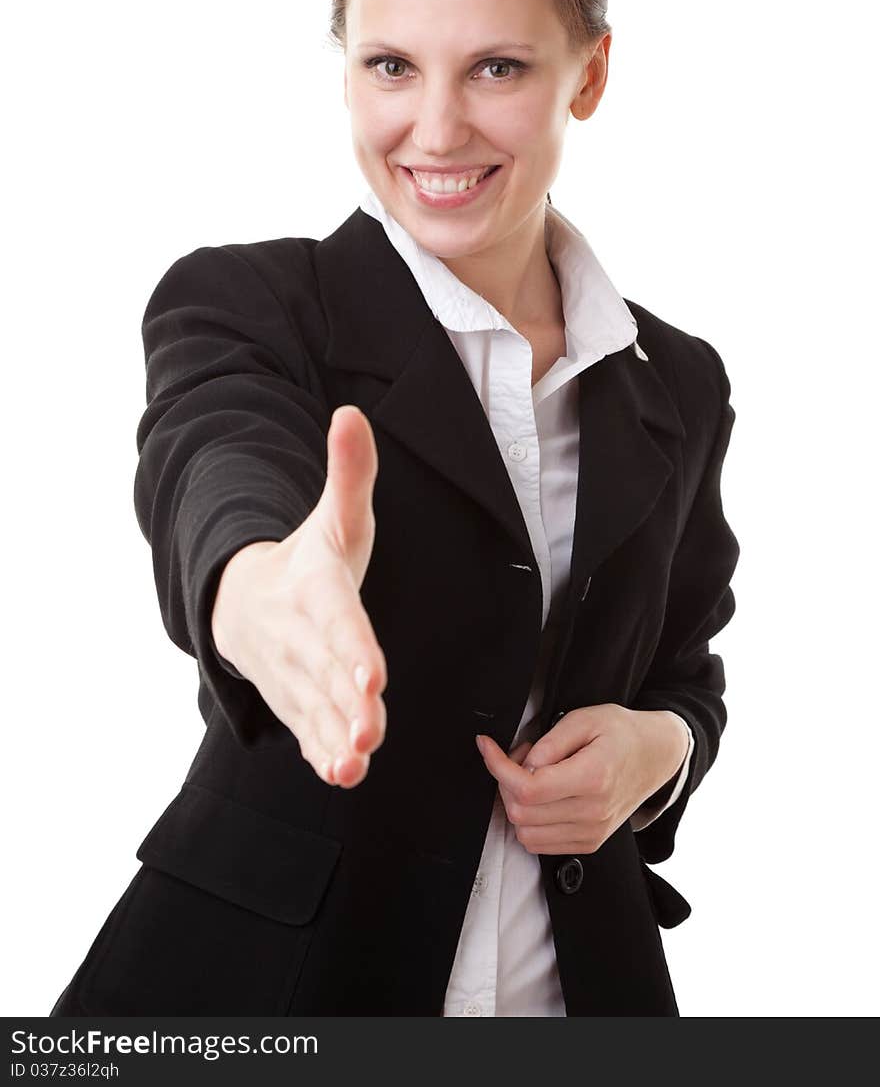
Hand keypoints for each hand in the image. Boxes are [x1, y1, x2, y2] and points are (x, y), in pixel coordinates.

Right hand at [211, 405, 386, 788]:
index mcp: (314, 590)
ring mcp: (293, 674)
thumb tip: (351, 412)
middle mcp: (300, 636)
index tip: (373, 676)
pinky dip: (320, 753)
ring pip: (315, 710)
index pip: (337, 622)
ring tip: (355, 764)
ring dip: (334, 738)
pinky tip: (341, 776)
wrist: (238, 597)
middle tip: (369, 732)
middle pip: (326, 675)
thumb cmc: (306, 558)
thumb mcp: (332, 515)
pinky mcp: (294, 701)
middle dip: (347, 706)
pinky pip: (304, 730)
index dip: (353, 649)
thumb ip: (350, 472)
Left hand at [475, 704, 688, 853]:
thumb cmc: (623, 733)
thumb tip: (523, 764)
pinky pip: (541, 844)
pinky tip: (542, 797)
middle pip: (521, 813)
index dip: (498, 767)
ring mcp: (592, 833)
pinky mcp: (589, 843)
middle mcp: (593, 812)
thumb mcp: (586, 719)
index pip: (528, 788)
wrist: (656, 756)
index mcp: (593, 778)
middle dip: (506, 781)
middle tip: (522, 756)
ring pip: (526, 833)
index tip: (486, 746)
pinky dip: (530, 821)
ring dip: (516, 804)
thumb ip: (550, 742)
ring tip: (534, 776)